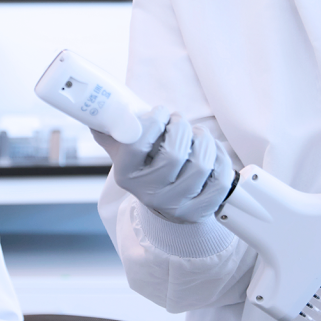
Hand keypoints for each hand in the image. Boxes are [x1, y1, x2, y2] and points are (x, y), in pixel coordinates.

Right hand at [99, 107, 236, 223]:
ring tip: (199, 135)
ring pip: (201, 165)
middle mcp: (149, 194)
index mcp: (126, 175)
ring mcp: (176, 205)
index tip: (160, 112)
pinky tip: (213, 152)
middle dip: (182, 127)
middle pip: (174, 154)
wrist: (165, 203)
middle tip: (181, 121)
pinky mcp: (202, 210)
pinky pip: (220, 179)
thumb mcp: (123, 151)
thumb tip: (99, 110)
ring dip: (205, 140)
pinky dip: (221, 158)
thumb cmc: (146, 166)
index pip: (137, 144)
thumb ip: (112, 131)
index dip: (154, 120)